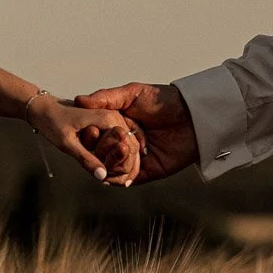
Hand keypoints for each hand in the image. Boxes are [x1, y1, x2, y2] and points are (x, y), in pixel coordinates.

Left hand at [25, 95, 142, 184]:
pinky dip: (117, 151)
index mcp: (108, 118)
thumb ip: (86, 159)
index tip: (122, 178)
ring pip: (126, 141)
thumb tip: (102, 176)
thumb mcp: (67, 144)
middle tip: (124, 181)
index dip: (128, 162)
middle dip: (129, 161)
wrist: (43, 108)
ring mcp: (110, 117)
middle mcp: (113, 115)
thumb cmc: (52, 122)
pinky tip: (113, 165)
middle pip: (131, 142)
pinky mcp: (105, 121)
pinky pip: (117, 138)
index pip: (129, 144)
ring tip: (121, 177)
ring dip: (124, 157)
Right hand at [73, 83, 198, 183]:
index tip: (90, 129)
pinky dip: (119, 175)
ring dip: (111, 159)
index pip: (94, 135)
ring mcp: (131, 159)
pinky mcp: (143, 173)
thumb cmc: (165, 101)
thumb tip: (79, 100)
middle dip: (102, 147)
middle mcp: (121, 143)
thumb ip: (105, 97)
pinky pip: (124, 180)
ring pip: (108, 167)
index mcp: (115, 125)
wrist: (193, 117)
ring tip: (124, 147)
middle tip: (116, 136)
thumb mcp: (132, 93)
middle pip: (98, 152)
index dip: (90, 134)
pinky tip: (123, 164)